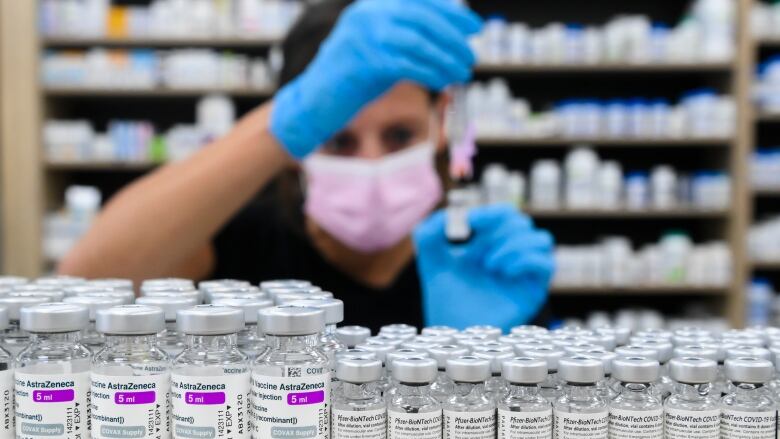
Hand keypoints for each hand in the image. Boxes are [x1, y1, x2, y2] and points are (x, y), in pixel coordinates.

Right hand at [270, 0, 481, 158]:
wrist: (313, 104)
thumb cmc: (352, 81)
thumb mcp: (382, 51)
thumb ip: (408, 39)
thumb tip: (452, 40)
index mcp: (372, 6)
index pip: (419, 1)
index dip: (450, 13)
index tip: (474, 28)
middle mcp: (366, 15)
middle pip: (422, 18)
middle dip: (452, 37)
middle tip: (470, 56)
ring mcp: (362, 37)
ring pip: (417, 42)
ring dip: (445, 58)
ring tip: (462, 72)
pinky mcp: (362, 62)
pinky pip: (406, 64)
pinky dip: (430, 73)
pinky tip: (443, 82)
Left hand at [413, 204, 553, 332]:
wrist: (453, 331)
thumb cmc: (445, 298)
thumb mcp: (431, 260)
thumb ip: (429, 232)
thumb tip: (447, 214)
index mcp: (490, 243)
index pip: (504, 213)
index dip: (490, 211)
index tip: (469, 221)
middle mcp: (511, 254)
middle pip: (523, 222)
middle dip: (499, 230)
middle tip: (479, 252)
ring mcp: (524, 272)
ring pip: (541, 238)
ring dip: (513, 245)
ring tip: (490, 265)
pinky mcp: (533, 290)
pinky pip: (545, 263)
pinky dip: (524, 259)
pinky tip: (502, 272)